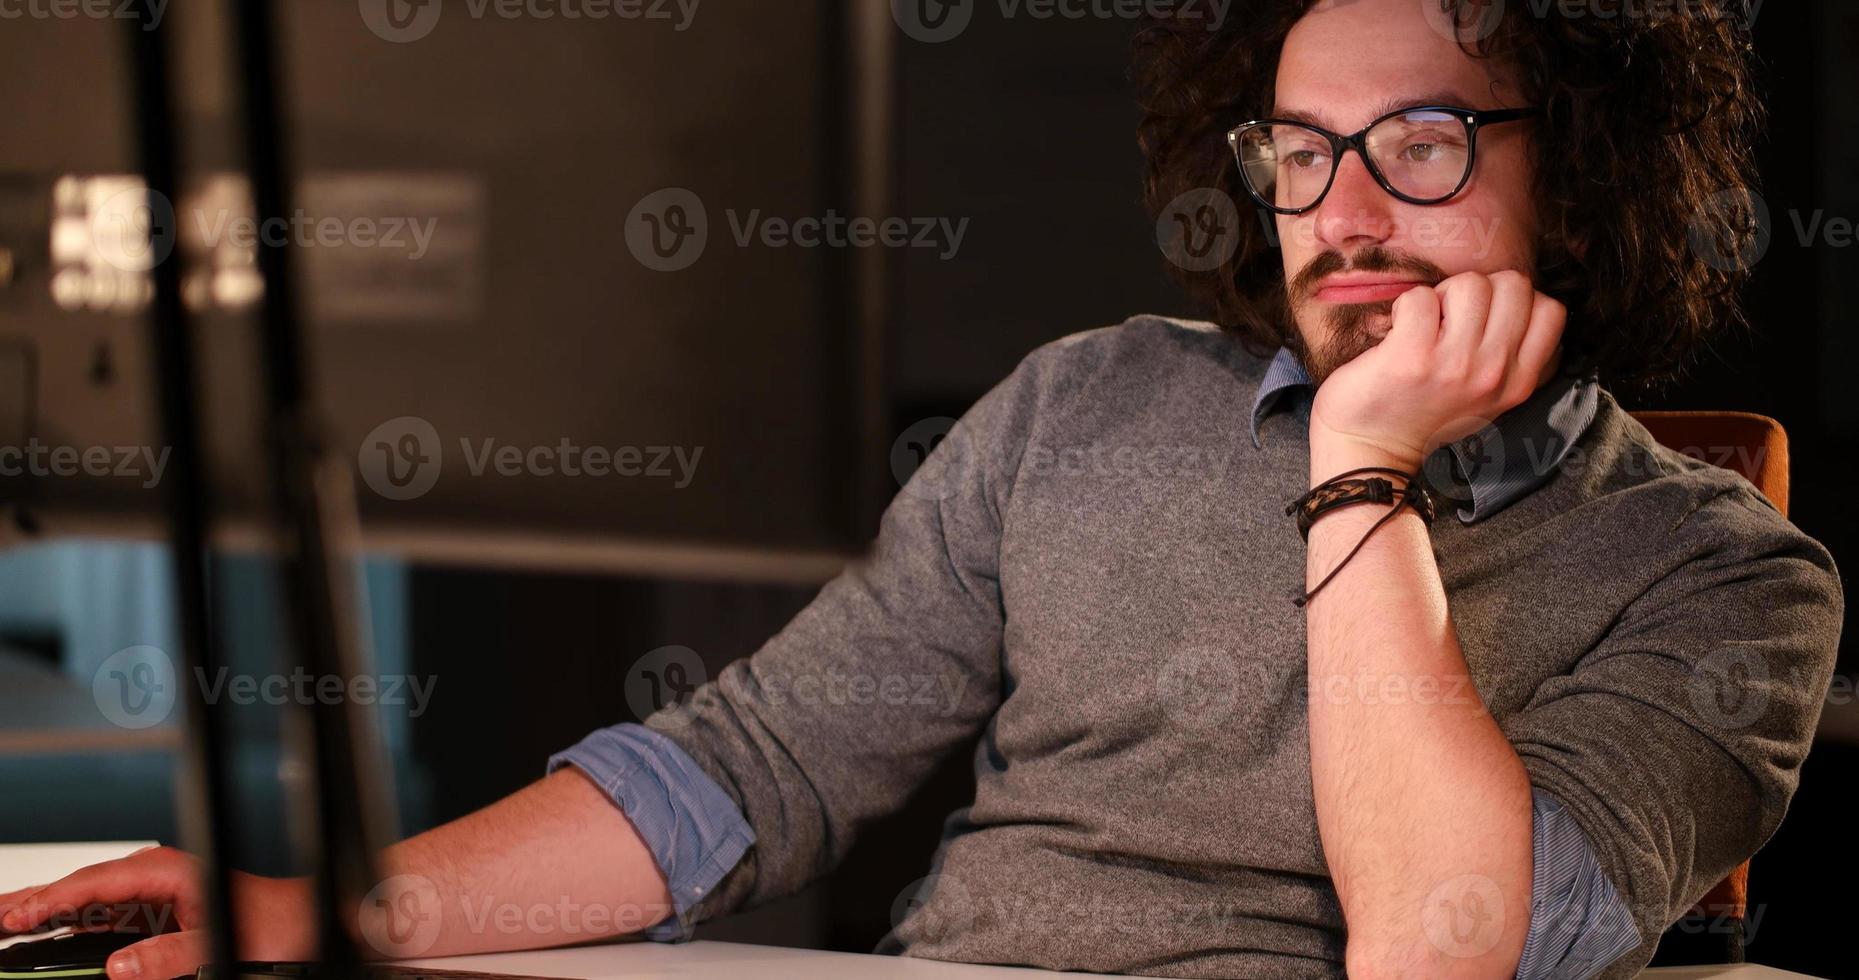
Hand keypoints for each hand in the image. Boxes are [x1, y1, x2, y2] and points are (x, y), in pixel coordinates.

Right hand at [0, 846, 312, 979]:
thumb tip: (118, 967)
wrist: (301, 919)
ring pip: (87, 899)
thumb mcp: (218, 945)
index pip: (93, 885)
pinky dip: (71, 922)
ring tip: (5, 921)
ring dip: (46, 911)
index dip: (49, 901)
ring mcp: (154, 889)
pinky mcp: (156, 907)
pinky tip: (47, 931)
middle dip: (32, 900)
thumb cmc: (272, 922)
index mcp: (167, 872)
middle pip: (81, 887)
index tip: (13, 916)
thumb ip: (168, 958)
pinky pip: (103, 912)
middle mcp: (157, 874)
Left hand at [1308, 269, 1565, 475]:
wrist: (1372, 450)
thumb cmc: (1426, 412)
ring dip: (1442, 294)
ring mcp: (1456, 365)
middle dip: (1480, 289)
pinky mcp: (1412, 357)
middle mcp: (1495, 373)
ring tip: (1425, 325)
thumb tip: (1524, 302)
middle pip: (1514, 285)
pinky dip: (1406, 305)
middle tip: (1452, 318)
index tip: (1485, 318)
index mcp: (1520, 381)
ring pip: (1471, 284)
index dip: (1515, 300)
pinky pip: (1420, 297)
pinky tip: (1399, 330)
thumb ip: (1513, 355)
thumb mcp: (1489, 395)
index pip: (1552, 311)